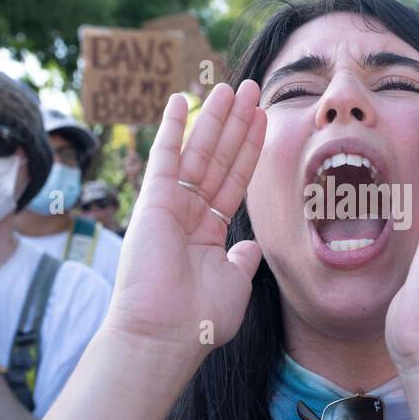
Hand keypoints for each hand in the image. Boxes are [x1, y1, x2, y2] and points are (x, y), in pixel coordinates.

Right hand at [104, 83, 266, 357]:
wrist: (166, 333)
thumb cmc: (200, 318)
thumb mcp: (234, 283)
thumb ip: (243, 259)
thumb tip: (252, 244)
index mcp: (209, 233)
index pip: (235, 180)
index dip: (250, 149)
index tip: (264, 119)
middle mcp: (190, 214)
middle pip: (220, 158)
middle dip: (237, 123)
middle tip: (252, 88)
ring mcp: (171, 205)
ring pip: (200, 152)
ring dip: (216, 118)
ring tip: (232, 86)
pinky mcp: (154, 201)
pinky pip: (165, 157)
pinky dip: (173, 128)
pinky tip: (182, 100)